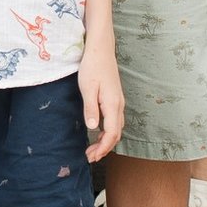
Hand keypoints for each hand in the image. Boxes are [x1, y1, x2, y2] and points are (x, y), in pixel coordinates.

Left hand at [78, 40, 124, 162]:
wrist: (101, 49)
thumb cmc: (92, 66)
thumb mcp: (87, 87)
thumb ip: (91, 108)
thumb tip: (92, 128)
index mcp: (112, 104)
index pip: (111, 134)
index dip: (103, 148)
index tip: (92, 156)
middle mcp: (119, 105)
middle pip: (116, 134)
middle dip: (104, 148)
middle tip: (90, 157)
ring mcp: (118, 101)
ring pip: (116, 128)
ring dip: (106, 141)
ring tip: (92, 149)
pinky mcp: (115, 98)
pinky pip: (114, 120)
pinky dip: (107, 131)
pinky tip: (97, 132)